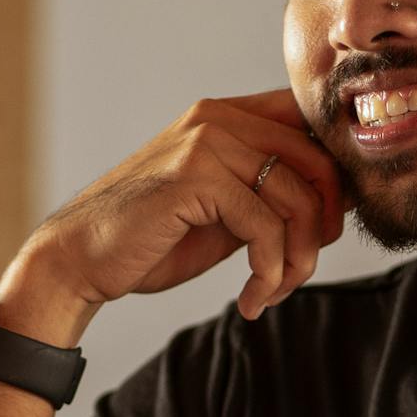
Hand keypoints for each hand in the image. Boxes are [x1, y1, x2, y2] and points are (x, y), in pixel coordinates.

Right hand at [0, 90, 346, 340]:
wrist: (80, 259)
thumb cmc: (150, 240)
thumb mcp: (225, 212)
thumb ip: (269, 196)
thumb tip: (337, 203)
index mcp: (226, 116)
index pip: (310, 125)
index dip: (336, 177)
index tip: (327, 230)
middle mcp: (218, 118)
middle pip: (316, 162)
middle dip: (323, 227)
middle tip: (302, 270)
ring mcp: (206, 143)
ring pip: (295, 199)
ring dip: (296, 261)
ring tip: (272, 292)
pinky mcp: (196, 177)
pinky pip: (265, 227)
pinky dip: (269, 273)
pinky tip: (251, 299)